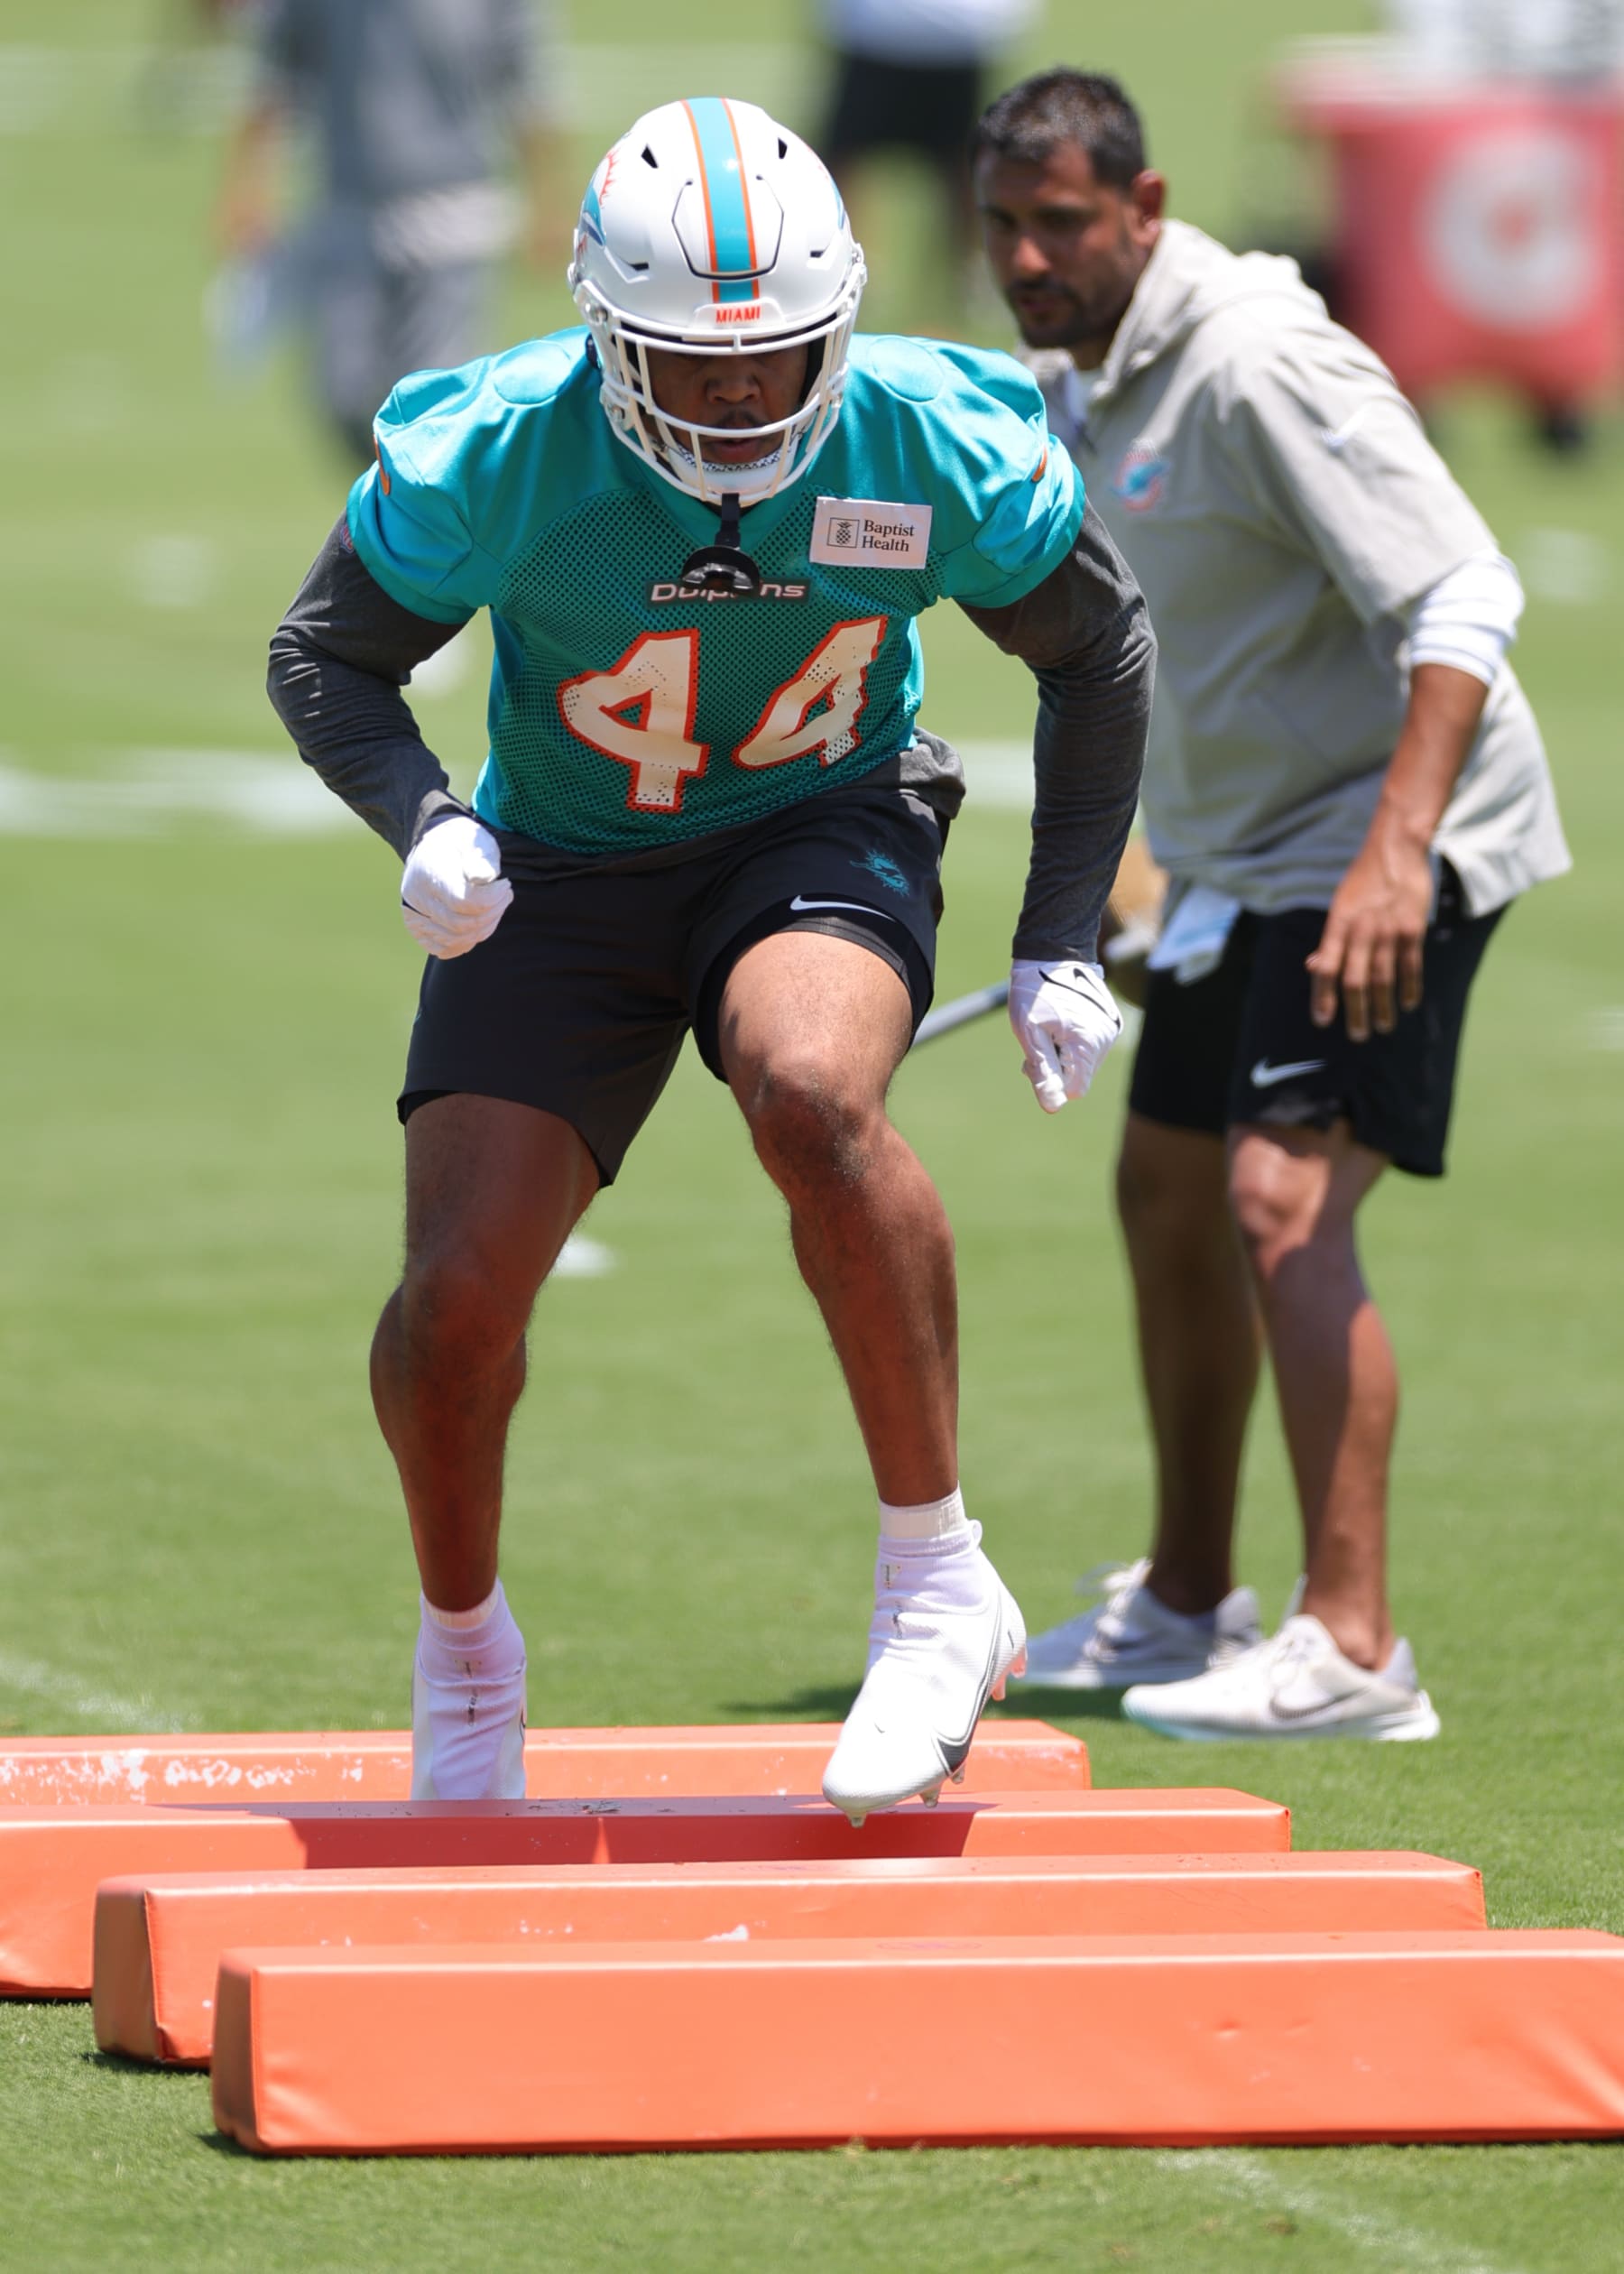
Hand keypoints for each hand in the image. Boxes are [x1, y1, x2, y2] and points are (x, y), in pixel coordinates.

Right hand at [401, 816, 512, 958]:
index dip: (492, 899)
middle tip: (505, 896)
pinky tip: (481, 924)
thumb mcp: (474, 839)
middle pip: (460, 924)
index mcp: (427, 872)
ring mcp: (414, 916)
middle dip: (492, 914)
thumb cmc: (461, 844)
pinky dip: (468, 942)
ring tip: (496, 907)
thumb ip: (481, 858)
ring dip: (484, 928)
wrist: (434, 848)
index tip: (506, 885)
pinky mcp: (418, 930)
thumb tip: (482, 878)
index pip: (463, 901)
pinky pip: (445, 949)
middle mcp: (415, 897)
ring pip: (455, 940)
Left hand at [1008, 959, 1122, 1112]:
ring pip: (1085, 1062)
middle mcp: (1105, 1038)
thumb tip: (1053, 1107)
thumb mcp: (1030, 1034)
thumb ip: (1044, 1071)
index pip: (1074, 1089)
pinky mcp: (1109, 1021)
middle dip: (1057, 1068)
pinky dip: (1073, 1043)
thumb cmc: (1035, 993)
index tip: (1033, 1061)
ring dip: (1064, 1055)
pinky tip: (1060, 1024)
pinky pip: (1090, 1047)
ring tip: (1047, 1029)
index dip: (1052, 1082)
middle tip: (1037, 1041)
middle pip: (1080, 1076)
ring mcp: (1110, 1029)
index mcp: (1087, 1043)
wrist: (1051, 953)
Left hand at [1306, 826, 1432, 1040]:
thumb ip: (1330, 939)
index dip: (1323, 997)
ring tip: (1382, 1027)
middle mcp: (1361, 931)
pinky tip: (1407, 1004)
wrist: (1396, 849)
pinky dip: (1409, 988)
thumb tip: (1314, 966)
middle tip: (1357, 1035)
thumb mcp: (1340, 905)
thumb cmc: (1363, 879)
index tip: (1322, 1020)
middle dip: (1355, 1012)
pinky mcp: (1413, 929)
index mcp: (1338, 925)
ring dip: (1382, 1007)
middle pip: (1355, 981)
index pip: (1326, 968)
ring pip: (1383, 979)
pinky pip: (1410, 966)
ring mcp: (1389, 931)